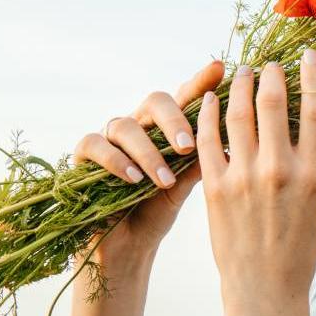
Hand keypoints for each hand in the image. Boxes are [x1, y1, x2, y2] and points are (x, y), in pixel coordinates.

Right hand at [72, 60, 224, 262]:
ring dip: (148, 154)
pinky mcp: (84, 155)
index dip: (200, 81)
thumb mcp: (186, 186)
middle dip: (173, 120)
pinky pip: (95, 144)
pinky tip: (133, 179)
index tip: (220, 68)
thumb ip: (201, 161)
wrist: (127, 246)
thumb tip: (231, 141)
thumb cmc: (158, 211)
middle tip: (188, 147)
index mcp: (166, 129)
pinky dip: (115, 161)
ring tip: (163, 181)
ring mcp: (109, 137)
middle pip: (155, 101)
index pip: (185, 99)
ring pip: (126, 125)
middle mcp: (139, 125)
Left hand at [195, 51, 315, 314]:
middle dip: (271, 76)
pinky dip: (208, 115)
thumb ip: (307, 167)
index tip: (309, 56)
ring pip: (239, 115)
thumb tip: (301, 131)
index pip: (315, 111)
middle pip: (274, 104)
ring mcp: (244, 177)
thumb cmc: (298, 253)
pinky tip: (209, 101)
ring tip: (242, 73)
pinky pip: (209, 140)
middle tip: (269, 63)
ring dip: (241, 88)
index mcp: (314, 175)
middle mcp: (280, 170)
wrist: (264, 291)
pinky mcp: (215, 189)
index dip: (313, 77)